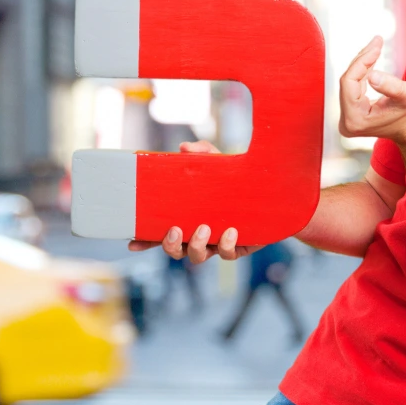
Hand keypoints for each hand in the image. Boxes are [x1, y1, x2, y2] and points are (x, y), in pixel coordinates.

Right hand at [126, 140, 261, 263]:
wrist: (273, 191)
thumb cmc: (237, 180)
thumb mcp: (219, 162)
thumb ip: (203, 153)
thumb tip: (184, 147)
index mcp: (188, 217)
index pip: (161, 232)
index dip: (146, 240)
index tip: (132, 242)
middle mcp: (200, 234)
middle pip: (176, 251)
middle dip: (170, 245)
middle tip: (175, 230)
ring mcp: (217, 242)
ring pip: (198, 257)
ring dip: (196, 246)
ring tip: (204, 228)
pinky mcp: (239, 246)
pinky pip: (228, 255)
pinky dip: (227, 245)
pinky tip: (231, 231)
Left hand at [339, 36, 405, 146]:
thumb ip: (391, 86)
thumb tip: (371, 75)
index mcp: (355, 120)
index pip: (349, 82)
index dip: (362, 61)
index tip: (377, 45)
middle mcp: (346, 122)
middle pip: (348, 81)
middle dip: (363, 59)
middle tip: (377, 41)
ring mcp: (347, 119)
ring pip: (349, 81)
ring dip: (363, 63)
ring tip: (376, 46)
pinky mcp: (350, 114)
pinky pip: (352, 86)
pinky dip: (363, 72)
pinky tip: (372, 59)